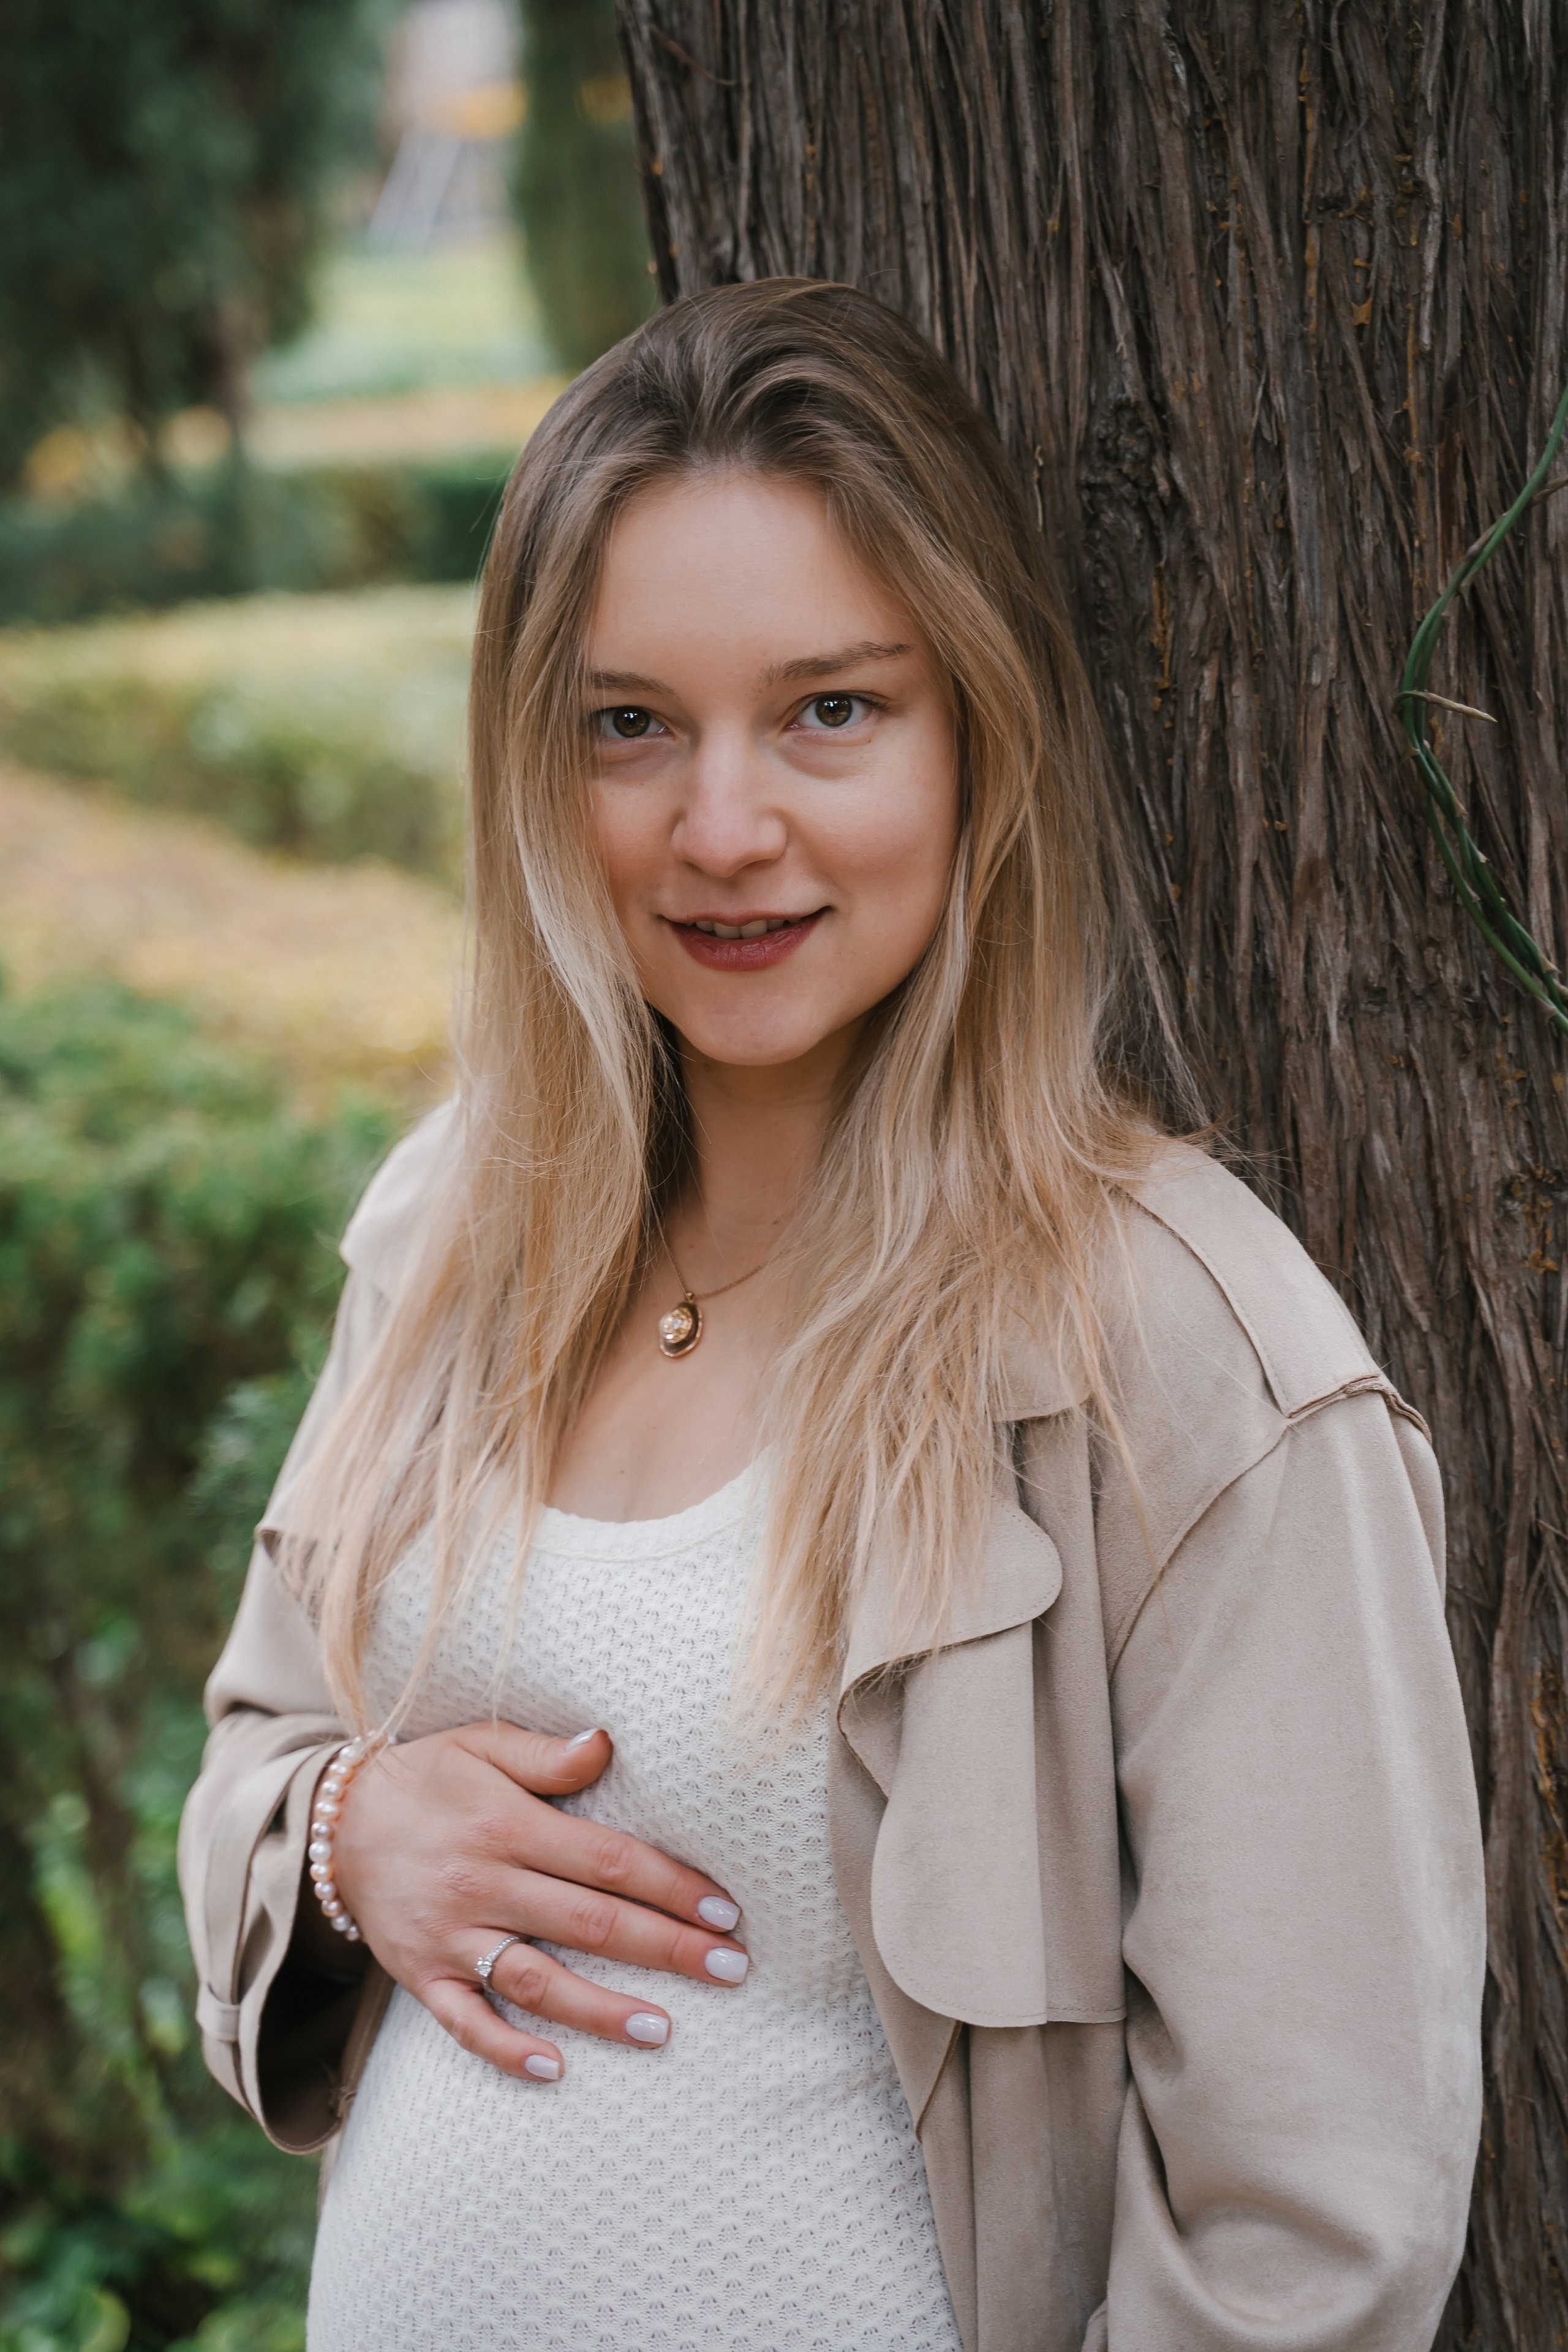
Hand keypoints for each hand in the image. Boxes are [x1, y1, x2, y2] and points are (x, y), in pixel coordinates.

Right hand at [305, 1723, 745, 2081]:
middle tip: (730, 1969)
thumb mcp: (482, 1745)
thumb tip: (608, 1743)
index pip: (607, 1860)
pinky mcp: (421, 1976)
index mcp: (507, 1825)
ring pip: (535, 1981)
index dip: (670, 1885)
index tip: (724, 1909)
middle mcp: (483, 1883)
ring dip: (601, 2009)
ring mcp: (450, 1936)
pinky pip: (465, 2023)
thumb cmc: (426, 1777)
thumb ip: (547, 1754)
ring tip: (663, 2030)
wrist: (330, 1822)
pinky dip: (507, 2050)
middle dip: (666, 1949)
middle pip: (588, 1923)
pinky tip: (556, 2070)